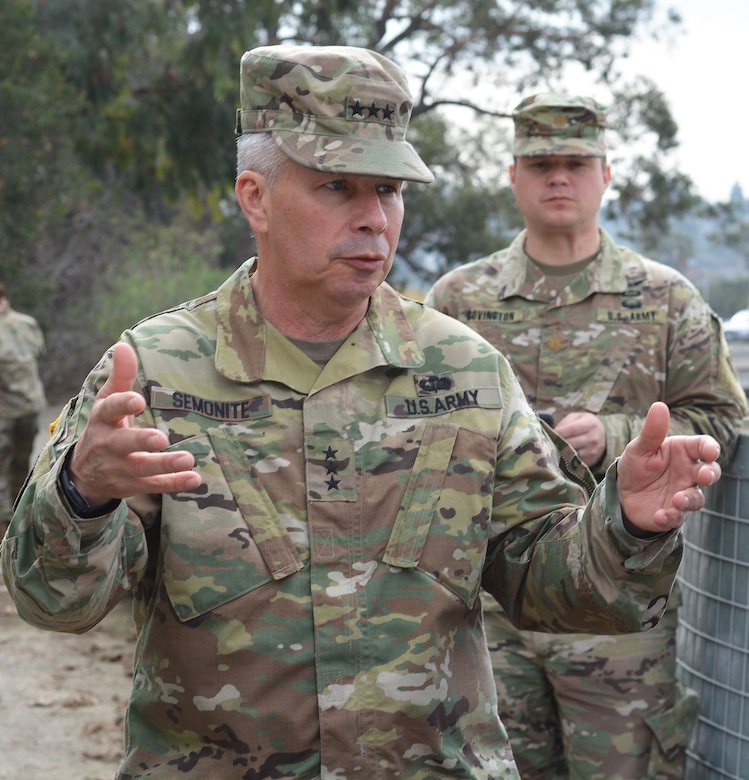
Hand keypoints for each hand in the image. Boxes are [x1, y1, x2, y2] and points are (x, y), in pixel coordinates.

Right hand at [68, 343, 201, 505]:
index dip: (123, 405)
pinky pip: (155, 486)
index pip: (110, 410)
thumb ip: (120, 376)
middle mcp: (108, 445)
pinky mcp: (132, 485)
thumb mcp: (107, 401)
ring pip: (142, 469)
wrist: (84, 473)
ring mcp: (120, 468)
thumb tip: (124, 346)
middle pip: (124, 444)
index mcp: (102, 420)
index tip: (138, 401)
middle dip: (141, 442)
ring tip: (188, 459)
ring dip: (165, 465)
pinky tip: (195, 479)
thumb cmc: (104, 426)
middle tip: (161, 439)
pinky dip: (174, 484)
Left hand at [554, 411, 605, 466]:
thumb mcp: (577, 417)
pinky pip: (574, 461)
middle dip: (558, 442)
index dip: (558, 432)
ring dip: (562, 451)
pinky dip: (567, 458)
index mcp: (590, 424)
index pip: (570, 430)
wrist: (603, 435)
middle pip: (570, 443)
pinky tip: (564, 454)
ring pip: (571, 453)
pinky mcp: (591, 461)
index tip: (550, 433)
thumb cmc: (586, 424)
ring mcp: (593, 451)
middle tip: (550, 441)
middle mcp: (593, 438)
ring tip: (556, 448)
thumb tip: (554, 432)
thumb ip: (565, 422)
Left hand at [617, 402, 720, 532]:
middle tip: (704, 476)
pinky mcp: (674, 512)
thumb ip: (651, 431)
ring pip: (697, 498)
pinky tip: (660, 515)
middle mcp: (688, 472)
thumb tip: (659, 405)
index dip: (710, 447)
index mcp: (682, 452)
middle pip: (709, 472)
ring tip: (677, 499)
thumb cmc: (636, 465)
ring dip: (689, 499)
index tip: (710, 451)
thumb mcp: (638, 448)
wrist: (622, 493)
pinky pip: (678, 517)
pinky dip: (671, 517)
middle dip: (710, 473)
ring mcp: (683, 493)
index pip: (703, 446)